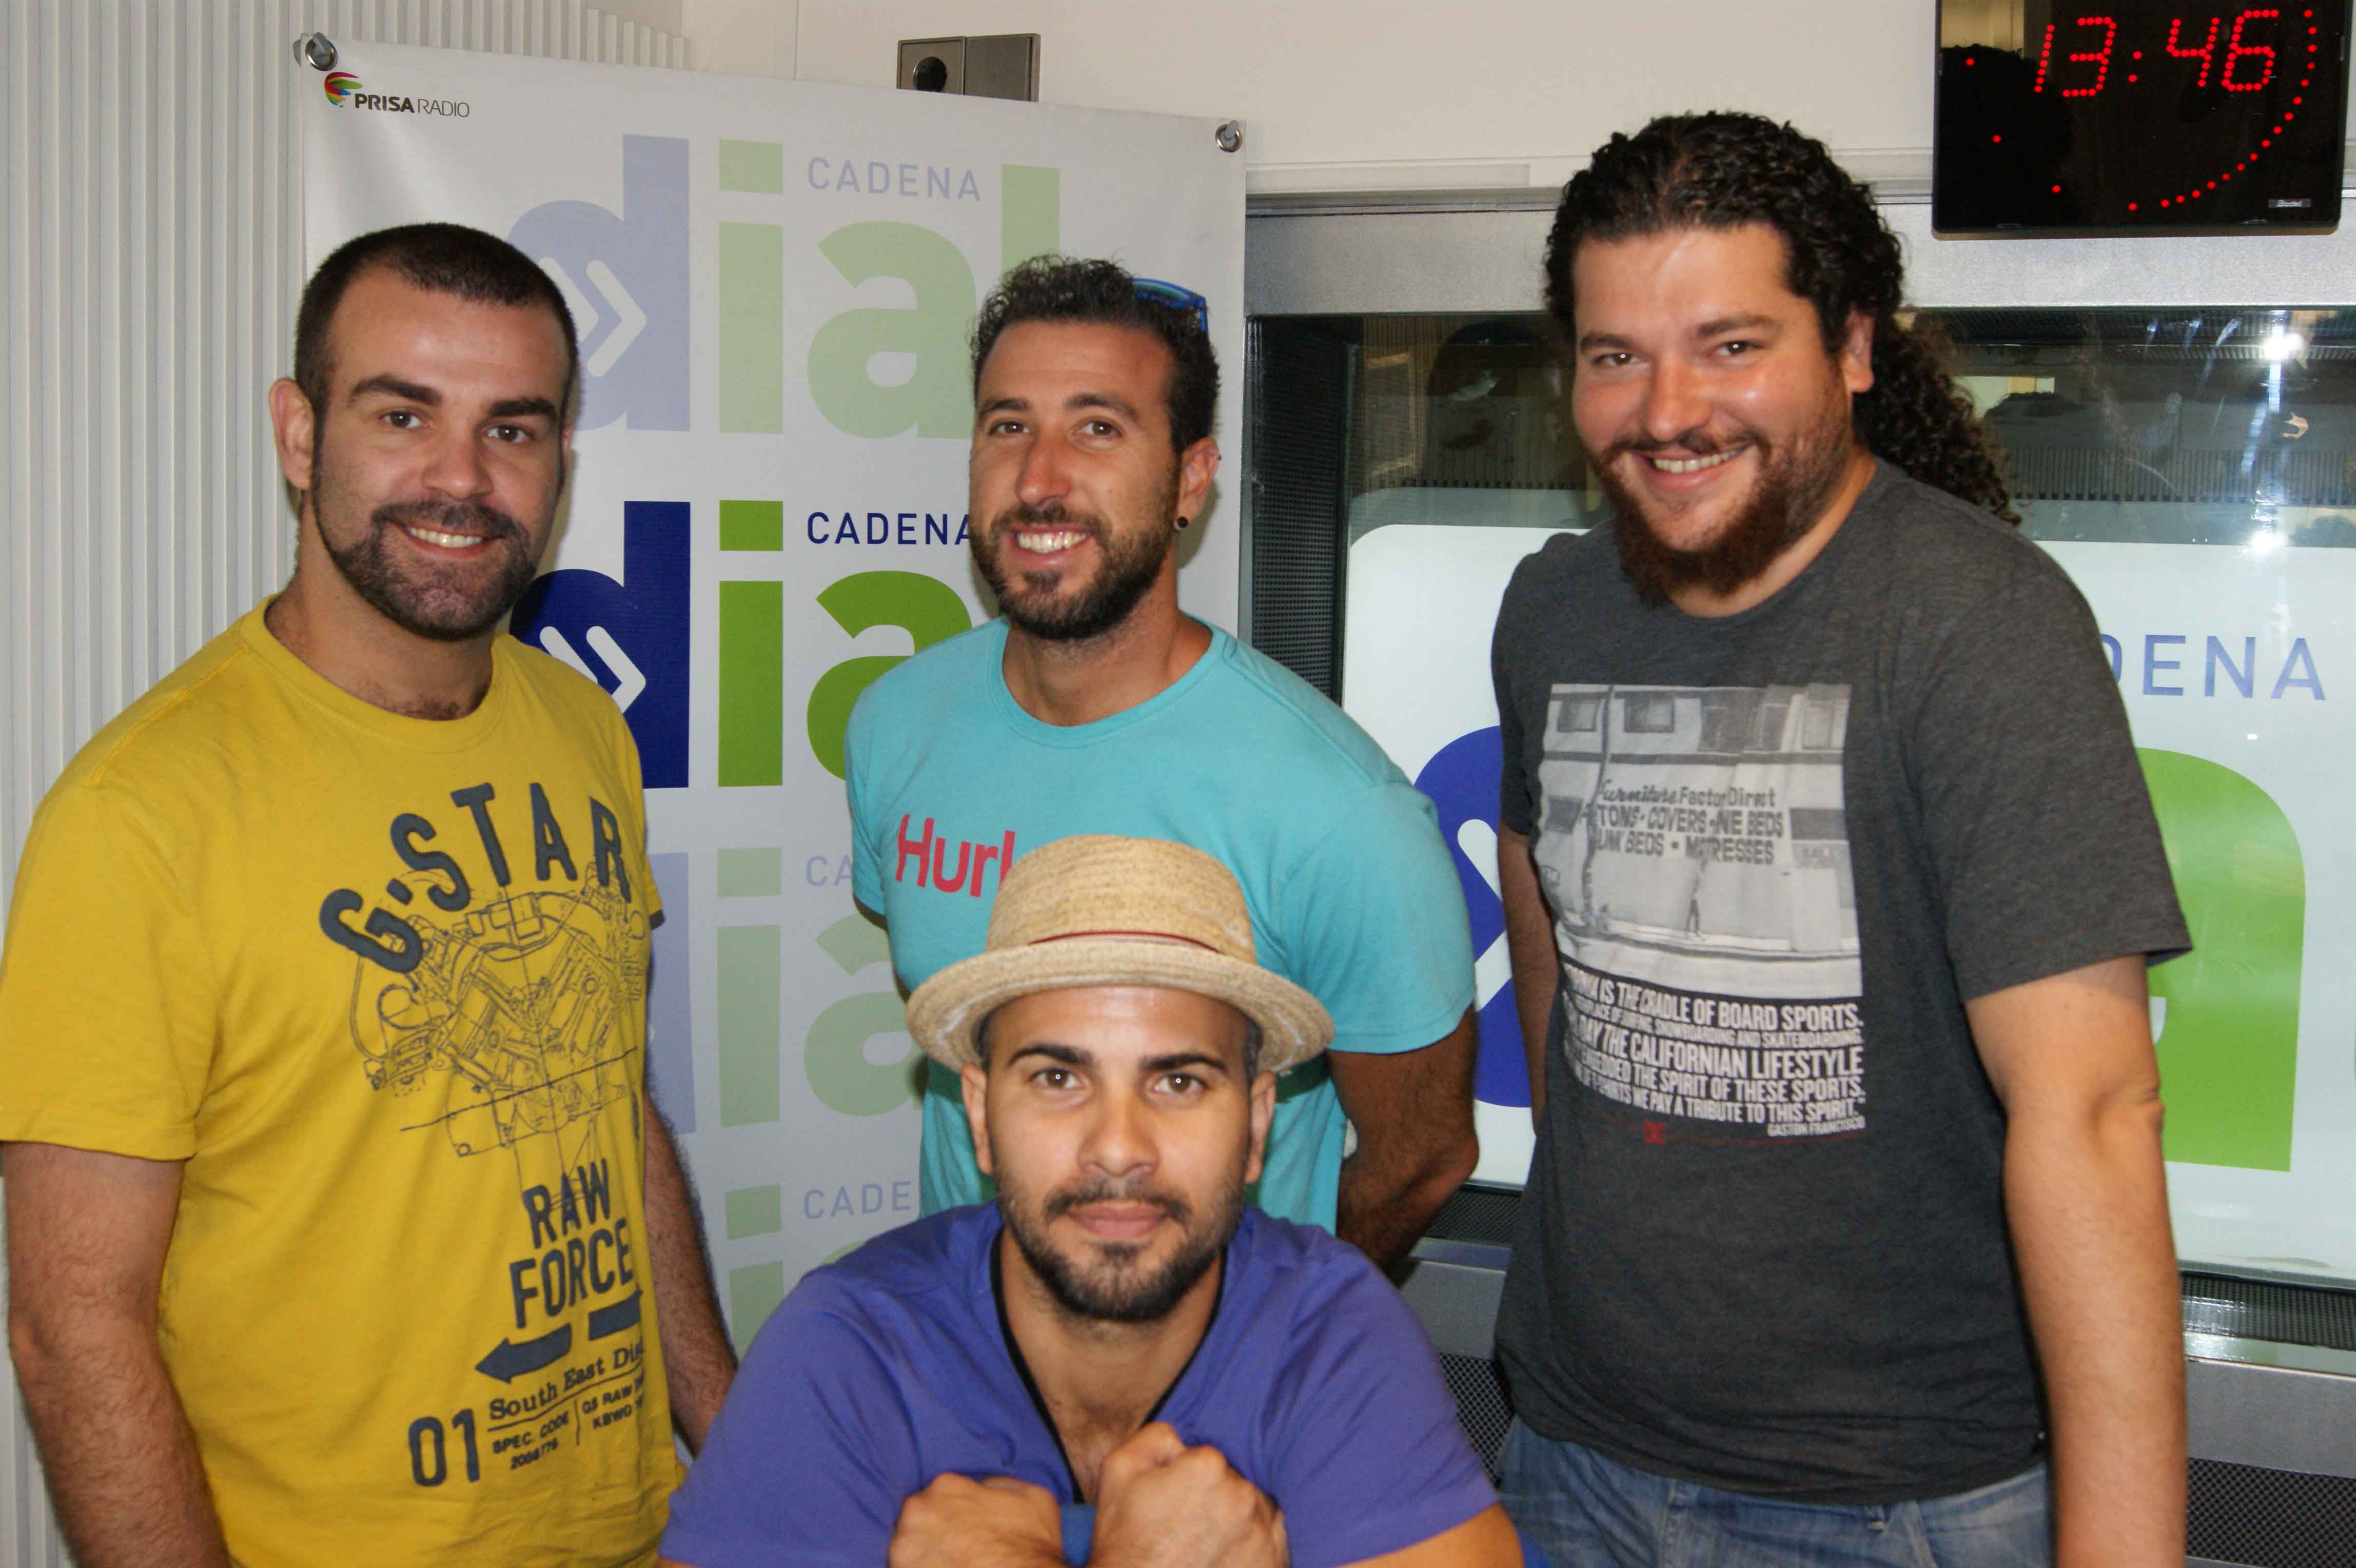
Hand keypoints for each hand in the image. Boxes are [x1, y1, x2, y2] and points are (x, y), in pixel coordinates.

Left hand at [888, 1473, 1063, 1567]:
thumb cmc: (1029, 1546)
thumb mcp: (1031, 1496)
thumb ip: (998, 1484)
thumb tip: (985, 1486)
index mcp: (946, 1485)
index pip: (943, 1492)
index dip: (956, 1510)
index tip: (967, 1526)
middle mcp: (918, 1510)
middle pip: (920, 1517)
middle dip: (935, 1530)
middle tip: (957, 1547)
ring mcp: (904, 1546)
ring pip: (909, 1545)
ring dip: (924, 1553)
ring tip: (949, 1564)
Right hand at [1089, 1423, 1286, 1567]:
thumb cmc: (1125, 1541)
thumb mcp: (1119, 1470)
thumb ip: (1156, 1436)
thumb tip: (1182, 1438)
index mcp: (1209, 1466)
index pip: (1207, 1459)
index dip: (1186, 1479)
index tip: (1173, 1502)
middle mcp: (1242, 1495)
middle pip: (1232, 1483)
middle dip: (1213, 1498)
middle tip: (1185, 1526)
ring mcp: (1261, 1532)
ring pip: (1253, 1510)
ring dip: (1234, 1520)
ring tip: (1203, 1544)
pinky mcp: (1270, 1562)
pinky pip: (1273, 1539)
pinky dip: (1252, 1544)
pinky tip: (1224, 1554)